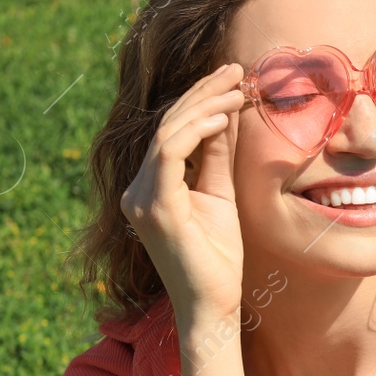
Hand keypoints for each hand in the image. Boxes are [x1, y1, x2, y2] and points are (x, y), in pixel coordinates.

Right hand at [119, 62, 248, 323]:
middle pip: (166, 125)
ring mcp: (141, 198)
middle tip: (235, 69)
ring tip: (237, 89)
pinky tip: (222, 117)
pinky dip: (196, 131)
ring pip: (167, 133)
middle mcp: (137, 189)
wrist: (213, 305)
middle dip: (203, 93)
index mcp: (150, 187)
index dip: (200, 100)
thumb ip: (217, 156)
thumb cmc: (219, 258)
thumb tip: (225, 113)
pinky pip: (169, 154)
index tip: (233, 79)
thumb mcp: (221, 195)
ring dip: (204, 105)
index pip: (170, 131)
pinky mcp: (155, 207)